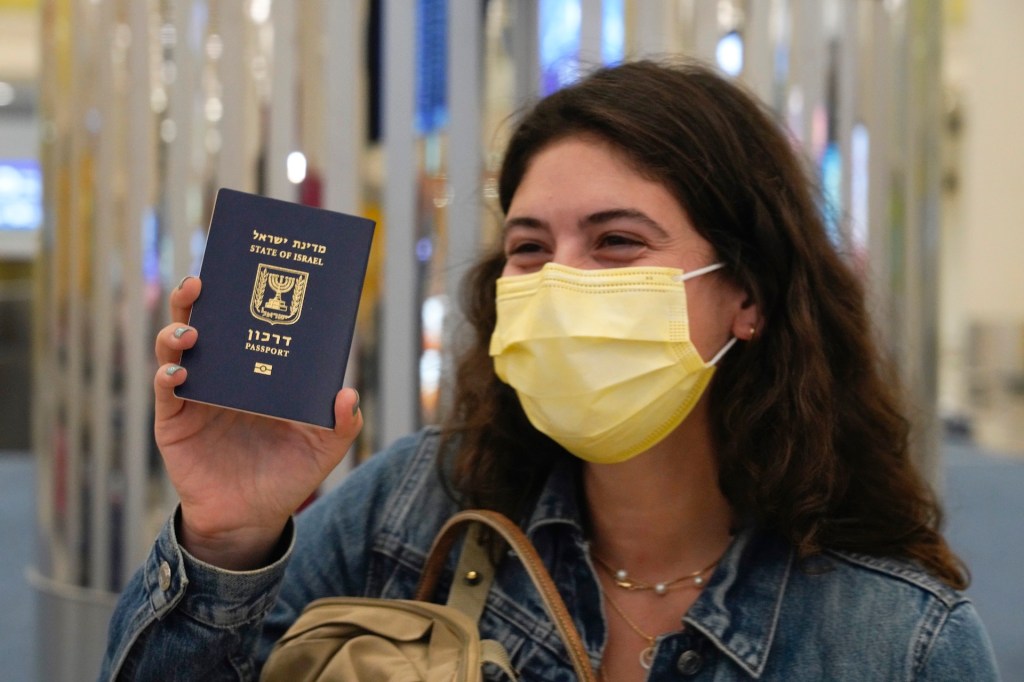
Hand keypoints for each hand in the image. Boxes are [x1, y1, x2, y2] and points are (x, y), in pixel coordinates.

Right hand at [153, 276, 362, 568]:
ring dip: (179, 330)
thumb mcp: (323, 449)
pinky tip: (178, 371)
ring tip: (192, 328)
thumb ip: (341, 423)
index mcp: (257, 371)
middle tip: (203, 279)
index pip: (247, 322)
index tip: (249, 268)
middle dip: (199, 297)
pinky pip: (164, 391)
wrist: (251, 518)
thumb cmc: (287, 476)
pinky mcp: (174, 420)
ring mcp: (195, 394)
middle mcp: (224, 374)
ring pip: (175, 348)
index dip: (244, 295)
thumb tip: (348, 393)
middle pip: (205, 322)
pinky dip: (167, 375)